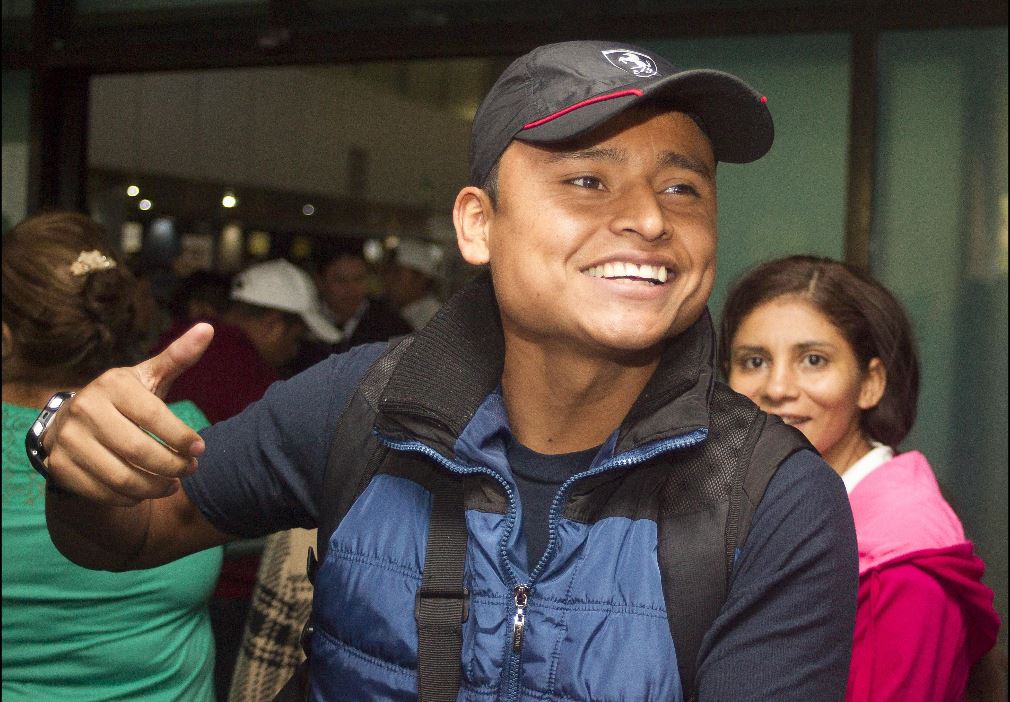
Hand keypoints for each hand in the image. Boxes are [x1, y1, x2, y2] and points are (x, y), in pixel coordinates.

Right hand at [42, 323, 214, 505]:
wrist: (73, 423)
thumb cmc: (124, 400)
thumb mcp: (148, 377)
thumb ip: (178, 357)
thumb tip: (208, 328)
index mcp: (112, 385)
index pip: (154, 416)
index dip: (181, 436)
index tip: (201, 449)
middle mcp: (85, 410)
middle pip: (139, 450)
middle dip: (173, 466)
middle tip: (191, 469)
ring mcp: (69, 440)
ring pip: (122, 478)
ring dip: (155, 487)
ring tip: (173, 484)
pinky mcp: (60, 467)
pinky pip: (103, 493)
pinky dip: (130, 498)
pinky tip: (145, 491)